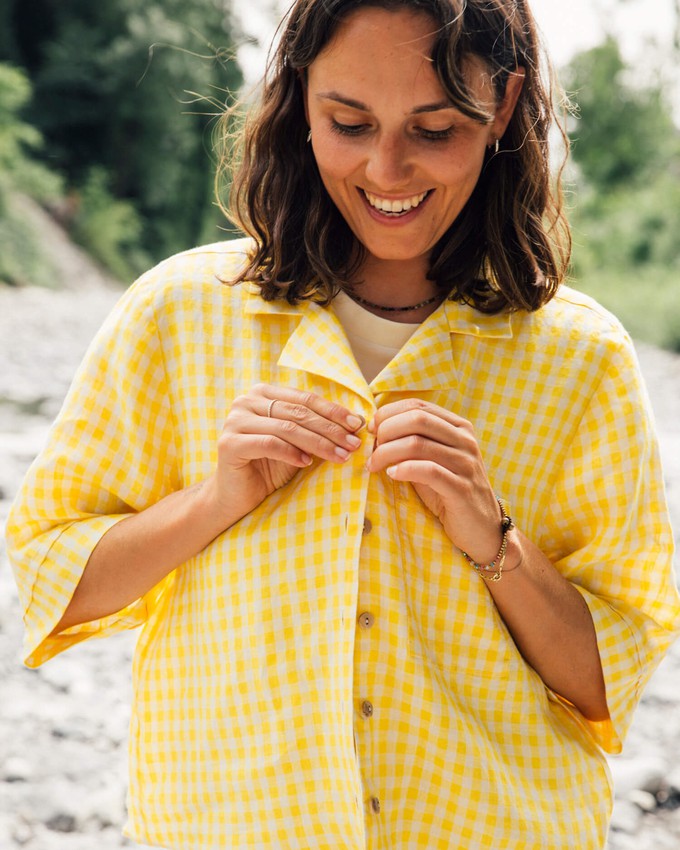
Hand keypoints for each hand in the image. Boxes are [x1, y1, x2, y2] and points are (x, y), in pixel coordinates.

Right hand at [205, 383, 364, 520]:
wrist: (236, 496)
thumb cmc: (269, 467)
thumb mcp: (297, 443)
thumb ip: (316, 428)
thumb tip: (357, 421)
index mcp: (262, 394)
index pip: (305, 399)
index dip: (333, 411)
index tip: (357, 425)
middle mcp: (245, 401)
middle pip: (298, 413)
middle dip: (330, 429)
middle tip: (353, 444)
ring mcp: (235, 421)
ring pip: (287, 428)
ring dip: (318, 443)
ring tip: (339, 456)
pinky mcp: (229, 443)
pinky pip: (269, 443)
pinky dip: (291, 453)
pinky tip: (307, 463)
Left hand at [366, 399, 503, 562]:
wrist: (481, 528)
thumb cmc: (448, 492)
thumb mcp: (432, 461)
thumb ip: (412, 443)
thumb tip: (375, 430)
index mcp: (458, 427)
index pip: (417, 405)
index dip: (388, 414)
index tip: (371, 431)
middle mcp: (465, 440)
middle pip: (417, 419)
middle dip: (385, 431)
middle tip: (371, 449)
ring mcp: (466, 463)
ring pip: (417, 444)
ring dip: (387, 453)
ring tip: (374, 465)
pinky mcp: (462, 488)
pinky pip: (428, 470)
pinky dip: (404, 469)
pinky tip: (392, 474)